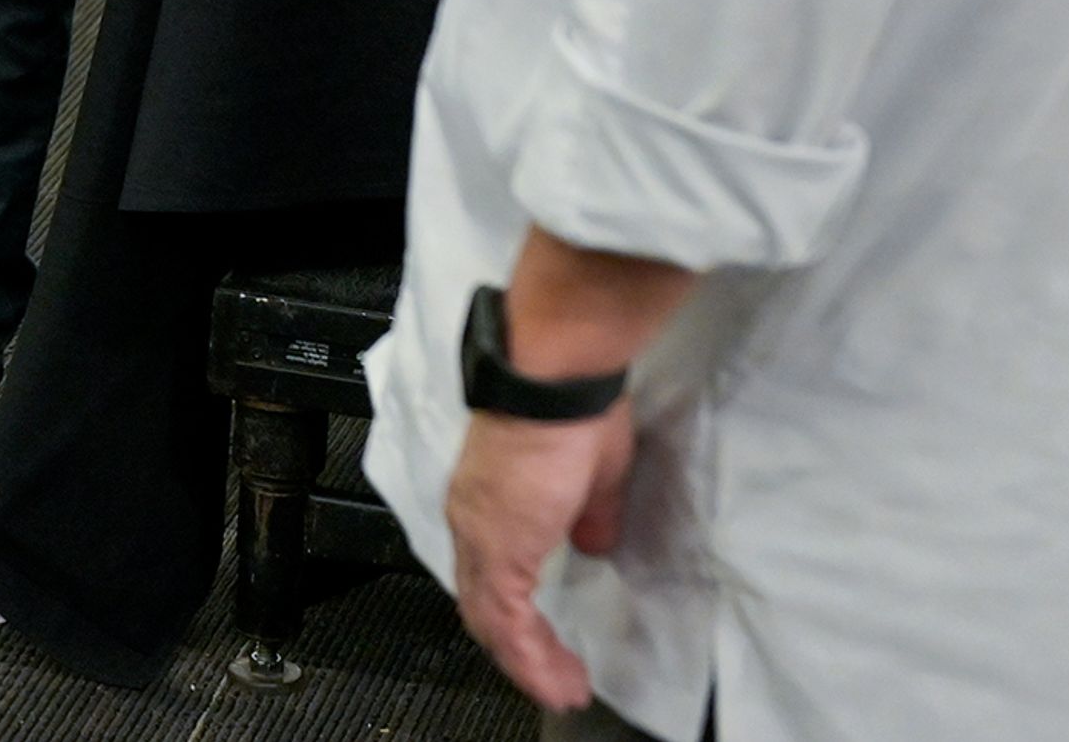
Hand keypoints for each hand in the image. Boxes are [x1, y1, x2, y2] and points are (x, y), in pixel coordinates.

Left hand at [444, 405, 635, 711]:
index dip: (516, 613)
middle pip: (484, 606)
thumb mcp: (593, 473)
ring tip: (562, 690)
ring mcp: (482, 534)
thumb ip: (589, 514)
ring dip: (529, 663)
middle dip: (520, 651)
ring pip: (492, 621)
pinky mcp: (499, 548)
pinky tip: (556, 680)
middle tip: (554, 680)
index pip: (491, 574)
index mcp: (492, 502)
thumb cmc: (574, 406)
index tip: (545, 644)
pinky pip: (509, 621)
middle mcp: (474, 521)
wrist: (554, 378)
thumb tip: (593, 542)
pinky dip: (530, 657)